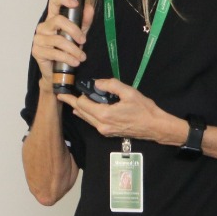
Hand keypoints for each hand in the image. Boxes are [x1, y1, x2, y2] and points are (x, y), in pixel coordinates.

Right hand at [31, 0, 94, 78]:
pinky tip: (75, 62)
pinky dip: (67, 58)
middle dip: (74, 30)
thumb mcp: (78, 34)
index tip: (76, 3)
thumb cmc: (66, 50)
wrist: (57, 72)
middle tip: (83, 40)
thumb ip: (83, 22)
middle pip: (58, 20)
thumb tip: (89, 8)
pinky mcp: (37, 51)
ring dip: (73, 49)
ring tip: (82, 57)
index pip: (53, 2)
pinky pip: (54, 53)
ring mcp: (38, 38)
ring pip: (58, 39)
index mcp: (52, 19)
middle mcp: (43, 26)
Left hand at [64, 79, 188, 145]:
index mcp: (104, 115)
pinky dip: (87, 114)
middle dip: (71, 102)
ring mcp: (104, 131)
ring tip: (70, 100)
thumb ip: (111, 85)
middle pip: (80, 112)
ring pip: (85, 118)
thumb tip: (97, 82)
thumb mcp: (129, 92)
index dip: (76, 95)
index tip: (68, 89)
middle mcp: (101, 125)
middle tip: (61, 95)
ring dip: (79, 109)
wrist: (155, 127)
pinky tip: (86, 109)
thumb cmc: (144, 109)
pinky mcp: (108, 133)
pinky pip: (92, 122)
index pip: (82, 104)